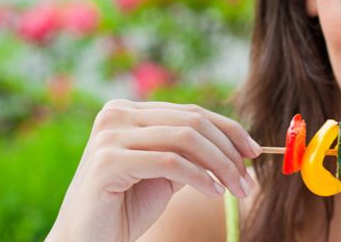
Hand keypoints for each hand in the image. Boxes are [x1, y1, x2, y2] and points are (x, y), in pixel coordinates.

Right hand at [46, 100, 260, 241]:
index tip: (254, 151)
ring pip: (185, 139)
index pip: (191, 112)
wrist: (86, 239)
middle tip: (248, 179)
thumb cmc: (125, 207)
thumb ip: (190, 154)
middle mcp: (117, 114)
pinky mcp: (108, 160)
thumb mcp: (164, 173)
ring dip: (220, 165)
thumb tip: (236, 145)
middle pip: (192, 122)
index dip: (228, 129)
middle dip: (229, 150)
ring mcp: (110, 135)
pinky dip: (199, 177)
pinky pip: (170, 162)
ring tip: (236, 189)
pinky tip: (213, 193)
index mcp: (128, 112)